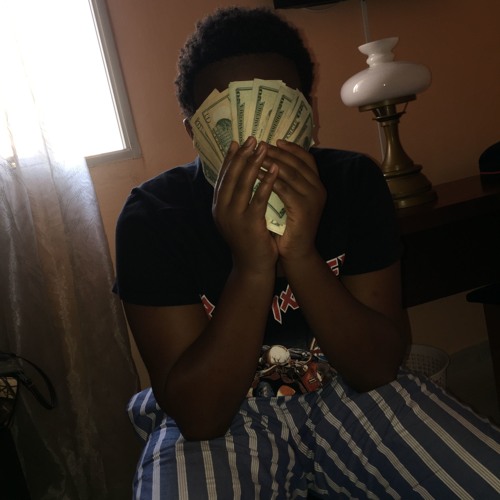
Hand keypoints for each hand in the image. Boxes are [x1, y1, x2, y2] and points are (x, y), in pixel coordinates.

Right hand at [213, 137, 278, 273]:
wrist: (252, 267)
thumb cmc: (248, 240)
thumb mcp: (237, 216)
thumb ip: (236, 198)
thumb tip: (241, 173)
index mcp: (218, 206)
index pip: (223, 176)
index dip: (231, 157)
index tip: (238, 141)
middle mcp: (222, 209)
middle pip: (231, 176)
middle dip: (242, 155)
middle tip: (252, 138)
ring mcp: (234, 217)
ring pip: (243, 184)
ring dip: (254, 163)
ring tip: (263, 147)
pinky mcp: (249, 224)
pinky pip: (258, 198)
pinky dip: (266, 182)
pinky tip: (274, 169)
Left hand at [263, 140, 325, 261]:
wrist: (296, 253)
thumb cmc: (289, 227)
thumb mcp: (289, 200)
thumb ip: (285, 182)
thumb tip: (269, 161)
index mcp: (316, 184)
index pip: (306, 158)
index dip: (290, 148)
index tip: (273, 140)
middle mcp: (318, 189)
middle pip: (296, 162)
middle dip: (276, 152)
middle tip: (258, 145)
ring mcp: (313, 199)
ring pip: (290, 173)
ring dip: (270, 162)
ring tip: (253, 156)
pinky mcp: (303, 209)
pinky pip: (284, 189)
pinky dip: (269, 180)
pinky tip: (255, 175)